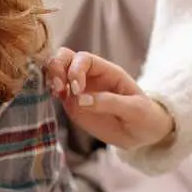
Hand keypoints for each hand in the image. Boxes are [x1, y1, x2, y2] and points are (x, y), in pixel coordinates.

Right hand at [44, 48, 173, 150]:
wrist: (143, 134)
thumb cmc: (144, 117)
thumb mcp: (134, 109)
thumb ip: (109, 102)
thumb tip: (80, 99)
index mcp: (107, 71)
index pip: (84, 59)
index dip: (75, 70)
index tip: (77, 90)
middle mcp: (89, 76)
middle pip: (64, 58)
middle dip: (56, 67)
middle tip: (57, 87)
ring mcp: (78, 90)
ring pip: (55, 72)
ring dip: (49, 78)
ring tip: (54, 93)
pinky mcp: (72, 105)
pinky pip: (56, 93)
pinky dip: (48, 93)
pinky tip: (51, 100)